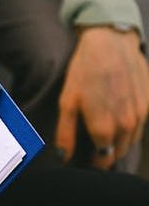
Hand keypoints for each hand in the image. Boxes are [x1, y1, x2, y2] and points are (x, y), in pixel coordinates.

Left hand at [55, 26, 148, 168]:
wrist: (111, 43)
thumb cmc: (85, 72)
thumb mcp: (67, 103)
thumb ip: (66, 134)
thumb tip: (64, 158)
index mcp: (104, 128)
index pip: (102, 159)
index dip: (94, 162)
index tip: (86, 160)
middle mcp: (126, 124)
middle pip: (118, 153)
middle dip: (106, 155)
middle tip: (94, 149)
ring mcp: (141, 113)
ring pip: (131, 141)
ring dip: (120, 143)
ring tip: (105, 136)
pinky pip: (141, 126)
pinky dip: (130, 129)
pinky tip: (118, 119)